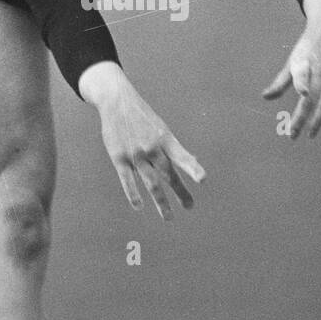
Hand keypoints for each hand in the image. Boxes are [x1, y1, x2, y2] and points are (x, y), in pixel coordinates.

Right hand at [92, 73, 205, 219]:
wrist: (117, 102)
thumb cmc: (143, 118)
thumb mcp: (161, 129)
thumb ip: (173, 149)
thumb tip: (192, 163)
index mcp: (165, 139)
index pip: (181, 156)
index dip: (192, 167)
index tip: (203, 179)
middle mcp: (152, 147)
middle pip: (168, 174)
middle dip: (180, 192)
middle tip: (190, 206)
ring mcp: (135, 154)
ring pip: (150, 182)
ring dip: (161, 201)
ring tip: (169, 217)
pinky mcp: (119, 157)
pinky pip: (127, 180)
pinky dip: (133, 194)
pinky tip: (139, 206)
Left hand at [262, 0, 320, 137]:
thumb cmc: (308, 47)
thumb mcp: (293, 60)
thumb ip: (281, 81)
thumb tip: (265, 97)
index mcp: (304, 63)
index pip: (302, 75)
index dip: (302, 83)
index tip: (302, 94)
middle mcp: (320, 70)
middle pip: (312, 98)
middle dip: (302, 118)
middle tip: (292, 135)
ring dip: (319, 120)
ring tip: (310, 134)